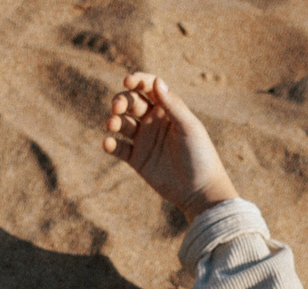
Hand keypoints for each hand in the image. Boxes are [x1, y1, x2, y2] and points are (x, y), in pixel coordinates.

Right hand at [101, 73, 237, 217]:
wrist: (199, 189)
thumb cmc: (200, 154)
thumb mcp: (188, 127)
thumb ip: (173, 105)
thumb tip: (156, 81)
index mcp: (168, 108)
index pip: (148, 88)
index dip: (137, 81)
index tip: (128, 81)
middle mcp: (154, 121)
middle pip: (131, 103)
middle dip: (121, 101)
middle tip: (117, 107)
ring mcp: (144, 139)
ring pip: (122, 124)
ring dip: (114, 121)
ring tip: (111, 125)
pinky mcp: (136, 159)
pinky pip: (119, 148)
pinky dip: (111, 144)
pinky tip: (108, 143)